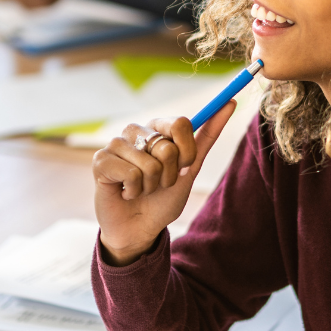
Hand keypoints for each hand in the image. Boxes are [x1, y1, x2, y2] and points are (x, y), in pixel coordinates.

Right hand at [92, 100, 238, 265]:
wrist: (140, 228)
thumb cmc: (164, 197)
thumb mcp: (191, 166)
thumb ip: (208, 134)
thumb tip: (230, 102)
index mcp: (157, 127)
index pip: (181, 123)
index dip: (187, 152)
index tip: (182, 167)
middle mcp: (136, 131)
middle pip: (167, 147)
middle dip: (169, 174)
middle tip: (158, 183)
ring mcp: (116, 144)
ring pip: (149, 164)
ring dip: (151, 185)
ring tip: (141, 189)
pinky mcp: (100, 161)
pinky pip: (131, 174)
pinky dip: (134, 190)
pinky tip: (125, 192)